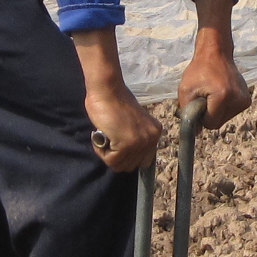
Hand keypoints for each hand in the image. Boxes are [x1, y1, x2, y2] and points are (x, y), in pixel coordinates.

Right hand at [73, 28, 162, 170]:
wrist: (107, 90)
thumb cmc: (113, 103)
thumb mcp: (132, 122)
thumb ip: (135, 137)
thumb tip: (128, 156)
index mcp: (155, 133)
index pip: (143, 161)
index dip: (127, 156)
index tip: (118, 145)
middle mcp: (151, 139)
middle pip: (131, 166)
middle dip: (116, 156)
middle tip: (109, 138)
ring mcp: (140, 142)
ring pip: (120, 165)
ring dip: (108, 154)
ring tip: (105, 134)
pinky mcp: (126, 144)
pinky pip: (111, 160)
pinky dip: (101, 151)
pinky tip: (101, 135)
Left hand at [179, 0, 252, 128]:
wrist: (216, 53)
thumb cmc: (198, 70)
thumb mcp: (185, 90)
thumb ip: (188, 113)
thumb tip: (196, 133)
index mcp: (223, 96)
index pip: (210, 124)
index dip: (201, 116)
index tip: (199, 102)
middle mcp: (238, 99)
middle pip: (218, 123)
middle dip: (209, 114)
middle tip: (204, 96)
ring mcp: (245, 99)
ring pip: (225, 119)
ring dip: (216, 111)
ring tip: (212, 93)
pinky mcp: (247, 100)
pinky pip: (231, 113)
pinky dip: (223, 107)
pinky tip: (220, 93)